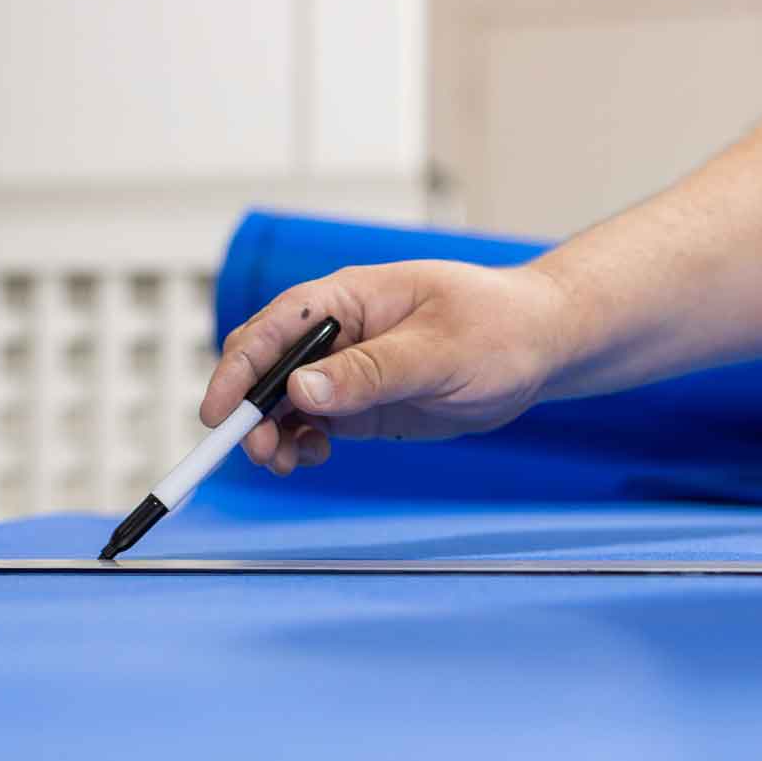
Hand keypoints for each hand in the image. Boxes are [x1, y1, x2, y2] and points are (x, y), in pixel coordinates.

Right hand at [200, 260, 569, 474]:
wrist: (541, 347)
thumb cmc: (500, 327)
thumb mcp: (439, 351)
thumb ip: (372, 371)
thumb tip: (303, 390)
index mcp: (349, 298)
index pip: (274, 328)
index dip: (238, 368)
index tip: (220, 413)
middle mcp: (340, 333)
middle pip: (268, 367)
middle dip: (250, 410)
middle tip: (260, 452)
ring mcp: (350, 369)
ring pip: (285, 402)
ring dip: (273, 432)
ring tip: (286, 462)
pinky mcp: (365, 401)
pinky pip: (314, 422)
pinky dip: (301, 442)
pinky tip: (312, 458)